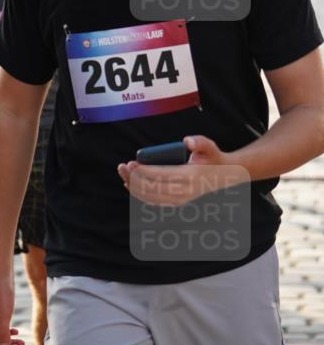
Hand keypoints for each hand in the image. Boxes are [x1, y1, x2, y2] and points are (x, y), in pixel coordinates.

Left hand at [117, 135, 244, 205]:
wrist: (221, 176)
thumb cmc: (211, 158)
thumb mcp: (209, 146)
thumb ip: (199, 141)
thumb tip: (186, 141)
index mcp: (190, 177)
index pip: (161, 176)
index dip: (144, 171)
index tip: (132, 164)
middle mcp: (184, 192)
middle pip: (153, 188)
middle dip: (134, 178)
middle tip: (123, 166)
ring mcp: (180, 200)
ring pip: (150, 197)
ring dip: (133, 186)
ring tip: (122, 173)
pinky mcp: (176, 202)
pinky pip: (154, 201)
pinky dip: (139, 194)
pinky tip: (128, 184)